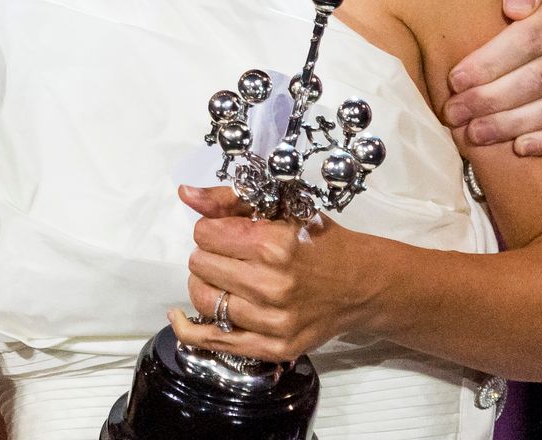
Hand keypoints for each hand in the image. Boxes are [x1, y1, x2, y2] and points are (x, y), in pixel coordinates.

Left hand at [168, 186, 374, 362]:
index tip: (226, 232)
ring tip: (223, 279)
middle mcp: (272, 285)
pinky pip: (213, 341)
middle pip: (200, 264)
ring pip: (203, 299)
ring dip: (205, 285)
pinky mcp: (274, 347)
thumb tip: (185, 194)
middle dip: (208, 255)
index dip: (211, 229)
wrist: (362, 285)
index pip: (204, 233)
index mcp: (273, 245)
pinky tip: (179, 316)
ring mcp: (273, 321)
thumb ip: (229, 200)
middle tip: (229, 256)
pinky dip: (189, 329)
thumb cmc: (320, 242)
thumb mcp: (281, 210)